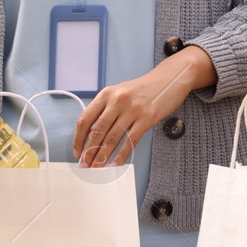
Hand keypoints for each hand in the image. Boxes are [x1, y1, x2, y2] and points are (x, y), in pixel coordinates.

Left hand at [73, 45, 216, 166]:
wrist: (169, 79)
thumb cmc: (143, 89)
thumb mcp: (119, 93)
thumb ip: (106, 109)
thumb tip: (92, 135)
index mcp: (106, 94)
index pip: (85, 119)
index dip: (79, 139)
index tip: (77, 152)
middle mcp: (117, 100)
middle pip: (97, 131)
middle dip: (89, 151)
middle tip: (85, 165)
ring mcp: (132, 109)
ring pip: (112, 138)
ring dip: (103, 156)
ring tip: (97, 167)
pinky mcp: (147, 118)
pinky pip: (131, 140)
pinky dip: (121, 154)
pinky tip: (116, 163)